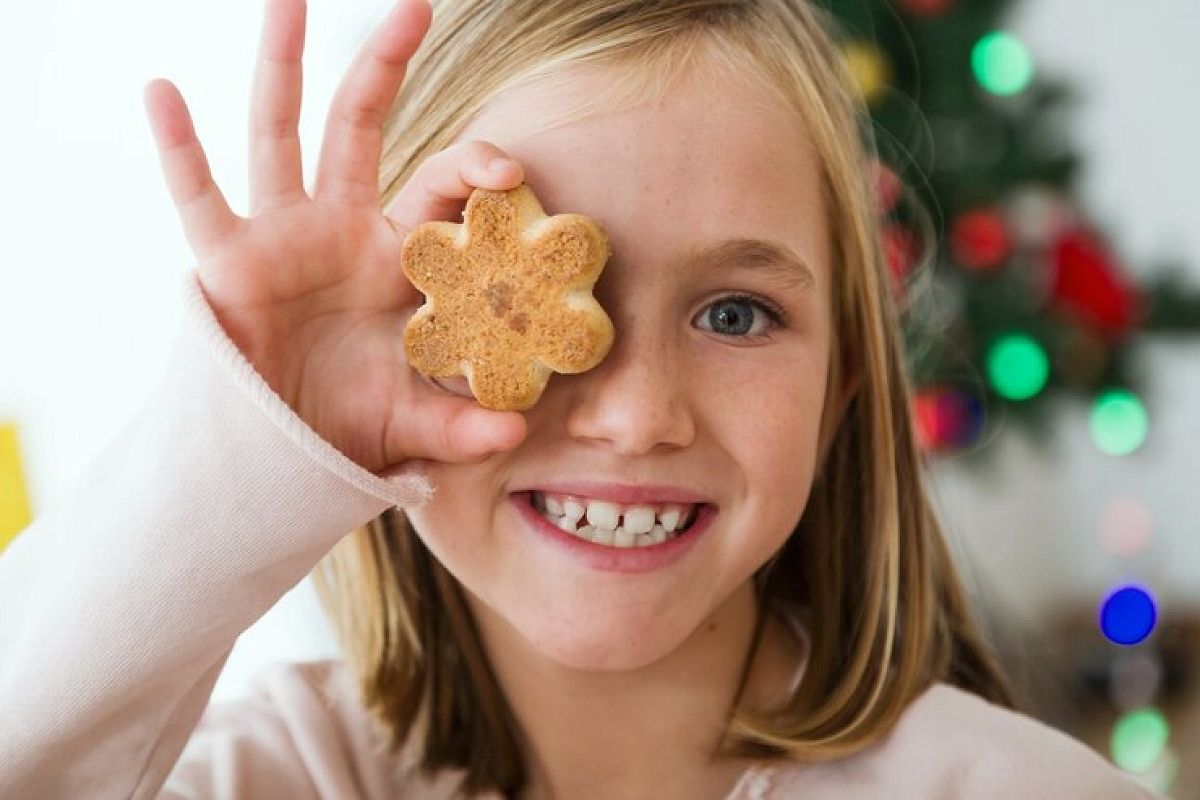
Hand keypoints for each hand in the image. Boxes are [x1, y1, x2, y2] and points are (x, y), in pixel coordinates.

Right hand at [143, 0, 527, 473]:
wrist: (281, 452)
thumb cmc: (351, 423)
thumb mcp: (413, 422)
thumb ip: (462, 423)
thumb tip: (515, 435)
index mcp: (396, 257)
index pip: (440, 188)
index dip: (474, 170)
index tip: (510, 172)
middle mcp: (340, 230)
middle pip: (360, 129)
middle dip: (383, 68)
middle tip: (415, 7)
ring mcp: (281, 237)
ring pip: (279, 135)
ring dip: (282, 68)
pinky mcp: (228, 262)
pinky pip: (199, 199)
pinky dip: (179, 149)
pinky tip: (163, 91)